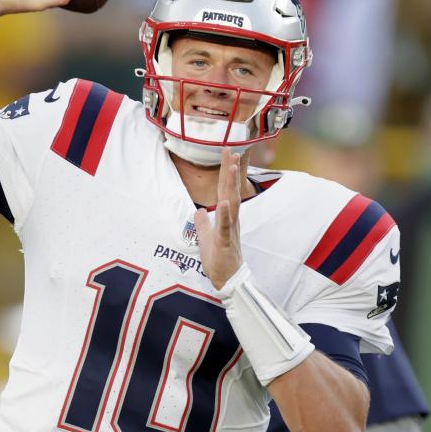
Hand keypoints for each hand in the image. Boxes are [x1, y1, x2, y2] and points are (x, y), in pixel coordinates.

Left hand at [194, 149, 243, 289]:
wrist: (228, 281)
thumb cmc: (219, 260)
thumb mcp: (206, 238)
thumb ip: (203, 223)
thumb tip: (199, 210)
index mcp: (227, 217)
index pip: (226, 190)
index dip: (226, 172)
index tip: (228, 153)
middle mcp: (231, 220)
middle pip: (231, 191)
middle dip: (230, 170)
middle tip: (230, 150)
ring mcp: (230, 230)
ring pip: (231, 203)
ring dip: (231, 185)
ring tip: (230, 167)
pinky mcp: (225, 242)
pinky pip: (225, 227)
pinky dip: (224, 214)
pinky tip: (223, 202)